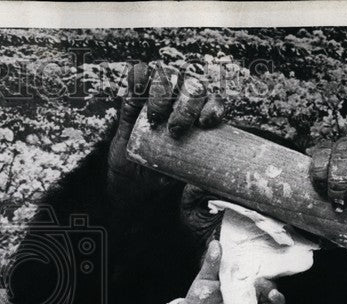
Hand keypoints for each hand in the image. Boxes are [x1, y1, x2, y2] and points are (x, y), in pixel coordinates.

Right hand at [108, 61, 225, 199]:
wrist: (133, 179)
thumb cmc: (162, 173)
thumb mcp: (182, 175)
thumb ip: (196, 176)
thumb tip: (211, 183)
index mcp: (199, 116)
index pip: (214, 101)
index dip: (213, 106)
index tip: (205, 122)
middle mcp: (181, 100)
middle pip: (193, 86)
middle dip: (187, 104)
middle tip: (175, 129)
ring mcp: (158, 95)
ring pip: (168, 76)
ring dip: (163, 93)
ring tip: (155, 118)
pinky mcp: (134, 97)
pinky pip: (138, 76)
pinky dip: (138, 76)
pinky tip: (138, 85)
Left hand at [171, 240, 289, 303]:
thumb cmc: (201, 295)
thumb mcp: (205, 277)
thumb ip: (212, 263)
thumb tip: (215, 244)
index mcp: (244, 282)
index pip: (261, 274)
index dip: (266, 270)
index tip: (260, 269)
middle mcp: (251, 296)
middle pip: (270, 290)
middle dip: (271, 286)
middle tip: (262, 284)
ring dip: (276, 302)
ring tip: (273, 296)